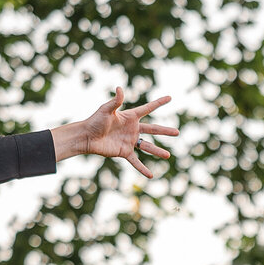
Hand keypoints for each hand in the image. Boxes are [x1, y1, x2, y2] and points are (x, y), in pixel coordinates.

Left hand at [61, 88, 178, 178]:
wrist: (86, 137)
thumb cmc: (95, 121)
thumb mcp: (106, 110)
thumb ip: (115, 101)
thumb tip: (120, 88)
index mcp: (130, 117)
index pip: (147, 109)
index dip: (159, 103)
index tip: (170, 98)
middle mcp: (132, 129)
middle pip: (152, 129)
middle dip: (165, 131)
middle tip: (177, 132)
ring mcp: (129, 141)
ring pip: (147, 146)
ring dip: (158, 151)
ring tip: (168, 155)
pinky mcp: (124, 152)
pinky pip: (136, 161)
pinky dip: (142, 169)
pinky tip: (151, 176)